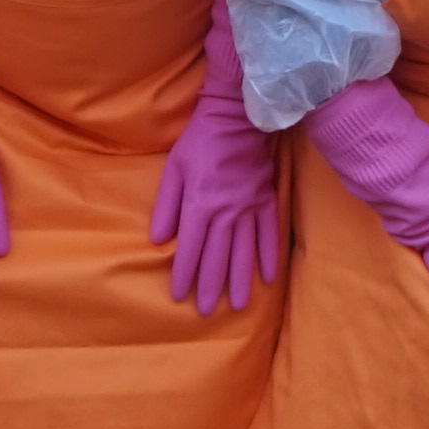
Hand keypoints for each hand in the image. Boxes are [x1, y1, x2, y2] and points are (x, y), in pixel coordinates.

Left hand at [145, 0, 285, 317]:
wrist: (235, 117)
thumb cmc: (198, 142)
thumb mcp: (172, 170)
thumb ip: (166, 207)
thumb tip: (159, 240)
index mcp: (199, 204)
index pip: (190, 249)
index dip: (183, 275)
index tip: (179, 297)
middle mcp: (225, 211)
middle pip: (217, 257)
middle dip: (210, 287)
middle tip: (206, 311)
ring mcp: (248, 207)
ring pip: (244, 252)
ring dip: (240, 281)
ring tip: (237, 306)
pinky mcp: (265, 199)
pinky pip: (269, 233)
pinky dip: (269, 257)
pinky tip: (268, 278)